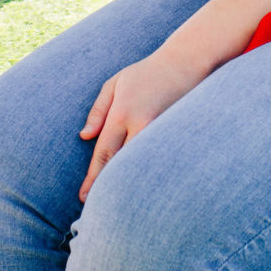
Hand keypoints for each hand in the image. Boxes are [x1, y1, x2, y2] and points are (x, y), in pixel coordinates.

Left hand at [77, 45, 207, 197]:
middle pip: (122, 164)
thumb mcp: (115, 83)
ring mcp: (162, 130)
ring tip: (120, 206)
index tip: (83, 196)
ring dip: (130, 183)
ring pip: (142, 164)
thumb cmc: (146, 72)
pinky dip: (150, 172)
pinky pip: (159, 158)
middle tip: (95, 209)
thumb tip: (85, 137)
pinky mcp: (177, 134)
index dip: (93, 178)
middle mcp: (142, 124)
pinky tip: (145, 187)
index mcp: (123, 112)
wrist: (187, 61)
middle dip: (108, 187)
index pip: (104, 152)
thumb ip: (98, 110)